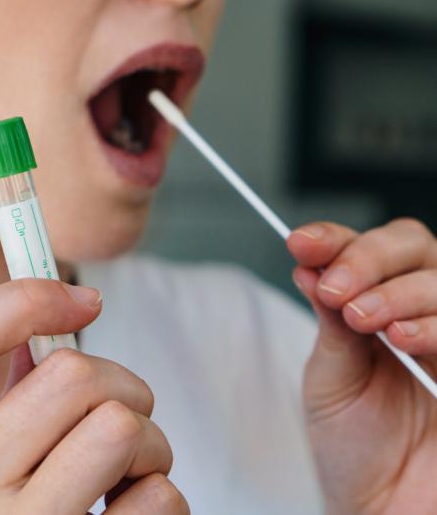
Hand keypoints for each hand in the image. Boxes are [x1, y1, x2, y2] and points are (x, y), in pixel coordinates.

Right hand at [0, 279, 187, 514]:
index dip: (29, 298)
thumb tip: (68, 304)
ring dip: (147, 441)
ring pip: (119, 428)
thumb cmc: (28, 501)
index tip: (87, 302)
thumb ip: (17, 383)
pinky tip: (128, 510)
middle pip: (71, 375)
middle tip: (121, 416)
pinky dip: (160, 493)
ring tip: (126, 469)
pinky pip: (158, 496)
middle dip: (122, 385)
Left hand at [287, 218, 436, 514]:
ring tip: (364, 319)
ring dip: (398, 291)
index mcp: (376, 306)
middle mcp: (419, 311)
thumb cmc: (355, 447)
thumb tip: (309, 265)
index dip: (334, 238)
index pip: (364, 248)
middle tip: (336, 290)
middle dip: (367, 259)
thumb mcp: (330, 375)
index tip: (302, 243)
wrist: (386, 508)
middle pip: (411, 246)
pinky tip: (404, 337)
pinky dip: (436, 322)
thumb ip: (329, 322)